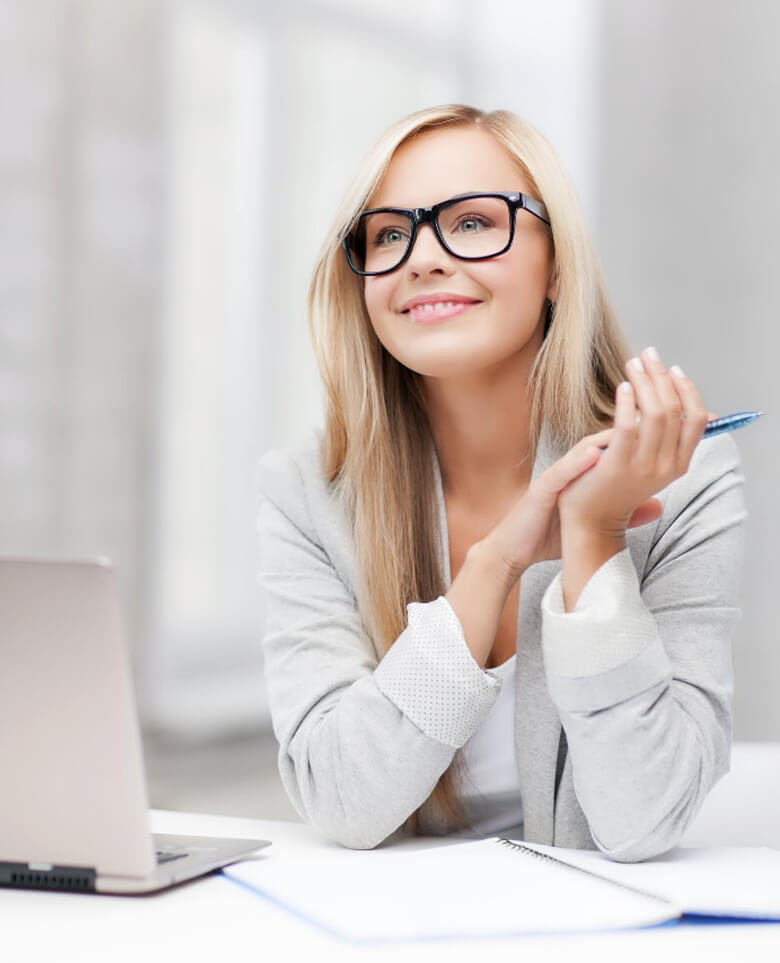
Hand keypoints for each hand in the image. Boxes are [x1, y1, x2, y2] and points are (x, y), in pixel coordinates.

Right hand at [478, 428, 659, 591]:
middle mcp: (573, 468)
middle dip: (629, 421)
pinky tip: (595, 455)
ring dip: (607, 435)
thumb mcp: (595, 520)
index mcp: (587, 473)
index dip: (643, 433)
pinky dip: (578, 463)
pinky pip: (561, 473)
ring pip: (584, 450)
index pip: (618, 446)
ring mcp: (557, 476)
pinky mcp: (542, 489)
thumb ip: (626, 512)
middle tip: (654, 408)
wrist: (516, 549)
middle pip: (605, 438)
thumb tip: (659, 506)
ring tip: (630, 421)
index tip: (670, 423)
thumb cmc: (552, 532)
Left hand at [557, 346, 708, 538]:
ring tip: (633, 364)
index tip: (673, 369)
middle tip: (648, 356)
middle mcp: (666, 466)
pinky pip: (627, 425)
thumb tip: (688, 410)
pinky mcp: (617, 465)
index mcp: (678, 464)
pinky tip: (623, 387)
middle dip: (661, 377)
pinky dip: (627, 402)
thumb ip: (666, 439)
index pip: (696, 419)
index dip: (687, 390)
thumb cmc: (615, 489)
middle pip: (674, 409)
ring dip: (645, 382)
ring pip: (654, 413)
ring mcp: (643, 467)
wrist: (590, 522)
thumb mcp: (650, 465)